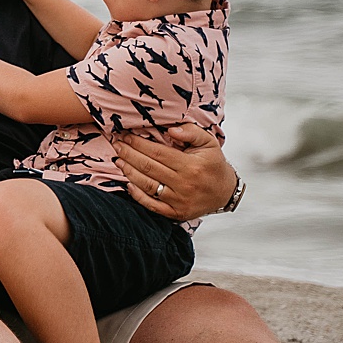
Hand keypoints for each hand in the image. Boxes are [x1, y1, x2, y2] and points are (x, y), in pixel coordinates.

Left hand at [114, 123, 239, 220]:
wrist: (225, 192)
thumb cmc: (213, 164)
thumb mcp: (209, 142)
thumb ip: (191, 132)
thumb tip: (170, 129)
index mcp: (191, 166)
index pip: (157, 153)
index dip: (139, 144)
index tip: (126, 136)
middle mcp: (184, 184)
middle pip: (148, 167)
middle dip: (129, 154)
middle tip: (117, 145)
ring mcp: (178, 200)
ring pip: (146, 185)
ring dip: (128, 171)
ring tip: (119, 160)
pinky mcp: (175, 213)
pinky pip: (151, 204)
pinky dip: (137, 195)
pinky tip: (128, 183)